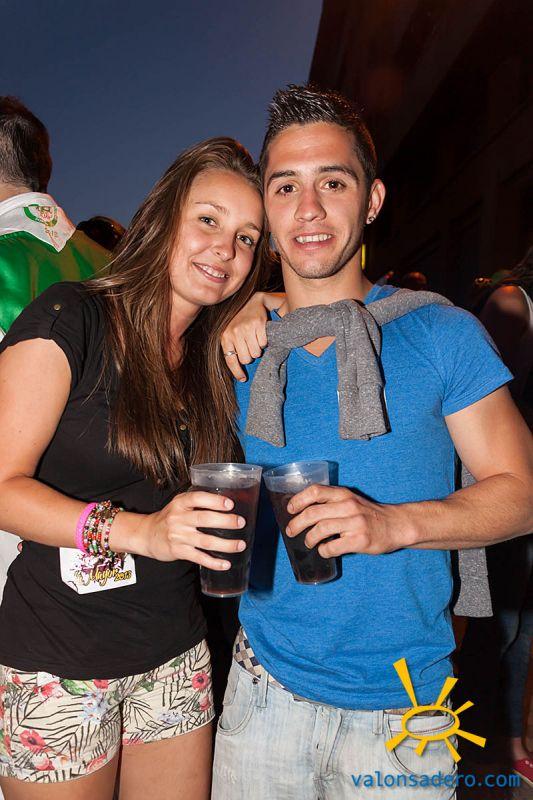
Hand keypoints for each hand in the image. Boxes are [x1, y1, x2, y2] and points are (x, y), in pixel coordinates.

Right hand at [139, 491, 246, 567]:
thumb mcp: (178, 504)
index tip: (230, 504)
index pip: (197, 499)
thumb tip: (226, 502)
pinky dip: (213, 562)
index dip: (214, 501)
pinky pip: (199, 558)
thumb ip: (197, 502)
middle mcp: (178, 519)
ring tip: (240, 545)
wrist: (147, 535)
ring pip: (206, 541)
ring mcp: (178, 536)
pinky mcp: (179, 551)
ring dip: (225, 544)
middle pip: (205, 519)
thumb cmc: (169, 518)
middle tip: (241, 522)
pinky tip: (225, 564)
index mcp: (180, 503)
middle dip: (226, 521)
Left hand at [220, 292, 268, 380]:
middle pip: (246, 359)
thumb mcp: (231, 333)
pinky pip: (264, 343)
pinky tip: (261, 335)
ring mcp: (246, 327)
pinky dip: (264, 342)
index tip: (243, 379)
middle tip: (250, 348)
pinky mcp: (258, 323)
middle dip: (250, 356)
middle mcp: (234, 332)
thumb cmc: (241, 322)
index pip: (230, 360)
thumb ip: (232, 348)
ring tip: (255, 340)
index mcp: (225, 337)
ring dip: (258, 349)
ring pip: (256, 353)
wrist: (252, 302)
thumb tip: (238, 373)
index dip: (237, 372)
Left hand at [285, 485, 413, 556]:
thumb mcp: (351, 500)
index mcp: (344, 494)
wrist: (396, 525)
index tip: (290, 509)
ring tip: (309, 543)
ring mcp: (354, 523)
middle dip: (296, 524)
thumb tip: (303, 511)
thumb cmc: (369, 514)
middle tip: (291, 531)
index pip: (315, 491)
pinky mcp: (359, 540)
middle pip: (313, 513)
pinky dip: (324, 551)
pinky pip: (332, 547)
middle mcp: (348, 506)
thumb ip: (332, 502)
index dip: (298, 500)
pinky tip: (325, 551)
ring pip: (320, 530)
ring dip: (309, 539)